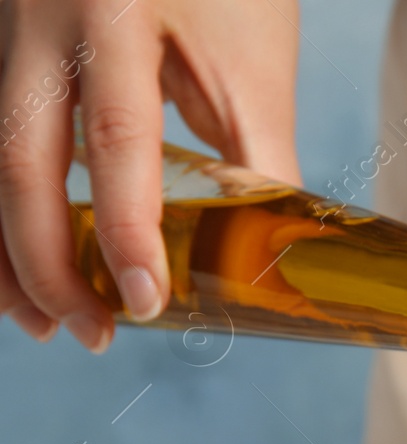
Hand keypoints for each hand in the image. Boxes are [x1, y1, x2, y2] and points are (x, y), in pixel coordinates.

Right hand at [0, 0, 299, 350]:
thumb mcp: (251, 58)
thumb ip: (256, 153)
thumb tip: (267, 255)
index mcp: (113, 12)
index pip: (115, 139)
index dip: (125, 229)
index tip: (145, 302)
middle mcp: (39, 19)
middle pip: (20, 157)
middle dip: (47, 262)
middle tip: (91, 335)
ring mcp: (4, 33)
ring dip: (7, 250)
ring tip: (45, 322)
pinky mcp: (0, 51)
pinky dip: (4, 212)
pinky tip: (22, 267)